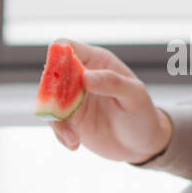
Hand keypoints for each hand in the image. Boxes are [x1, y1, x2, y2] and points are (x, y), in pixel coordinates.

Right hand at [50, 40, 172, 163]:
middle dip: (50, 93)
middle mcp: (80, 77)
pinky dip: (60, 134)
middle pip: (51, 74)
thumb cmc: (143, 114)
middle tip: (61, 113)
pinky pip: (54, 122)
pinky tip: (74, 144)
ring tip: (74, 138)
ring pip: (48, 100)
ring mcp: (72, 99)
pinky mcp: (69, 119)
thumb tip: (86, 76)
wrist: (142, 145)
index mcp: (97, 62)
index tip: (58, 75)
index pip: (68, 47)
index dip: (57, 55)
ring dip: (56, 119)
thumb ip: (113, 83)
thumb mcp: (135, 96)